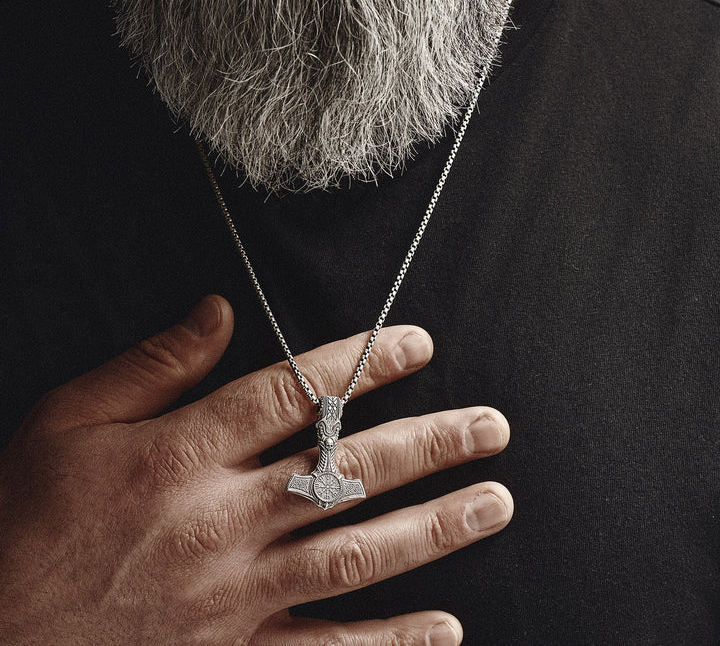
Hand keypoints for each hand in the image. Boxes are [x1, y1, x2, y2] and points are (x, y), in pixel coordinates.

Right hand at [0, 295, 511, 644]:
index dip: (364, 364)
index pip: (295, 393)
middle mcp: (223, 521)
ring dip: (435, 528)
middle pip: (348, 472)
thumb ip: (153, 363)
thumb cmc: (27, 520)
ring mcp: (236, 594)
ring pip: (357, 554)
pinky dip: (391, 644)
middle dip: (430, 444)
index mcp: (184, 454)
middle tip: (492, 427)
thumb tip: (220, 310)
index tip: (418, 345)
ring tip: (495, 503)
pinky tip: (445, 629)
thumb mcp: (69, 420)